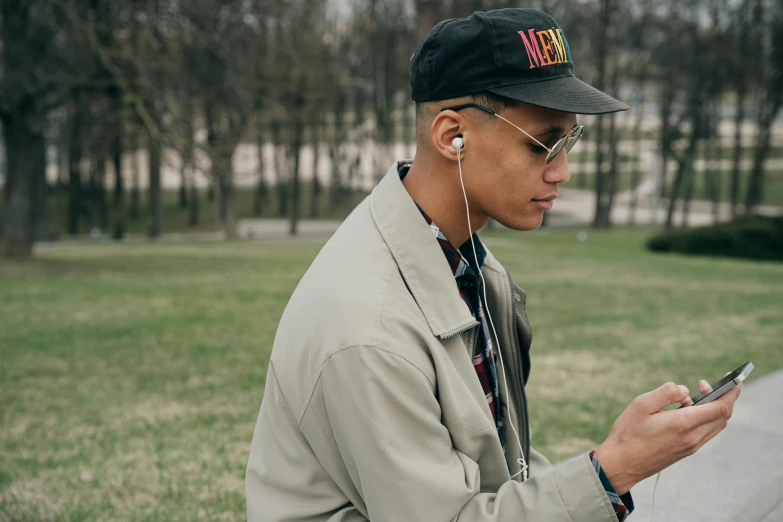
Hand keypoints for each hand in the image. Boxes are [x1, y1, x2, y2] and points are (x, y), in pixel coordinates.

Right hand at [594, 378, 741, 494]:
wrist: (622, 464)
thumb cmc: (628, 433)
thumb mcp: (641, 404)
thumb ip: (666, 392)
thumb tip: (685, 390)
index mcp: (683, 424)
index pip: (720, 408)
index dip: (730, 391)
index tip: (732, 378)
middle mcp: (692, 437)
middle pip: (723, 416)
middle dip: (723, 397)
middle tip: (703, 384)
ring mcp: (691, 446)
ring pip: (717, 425)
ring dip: (715, 408)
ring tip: (696, 395)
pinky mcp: (687, 451)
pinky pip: (707, 432)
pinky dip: (707, 417)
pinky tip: (688, 410)